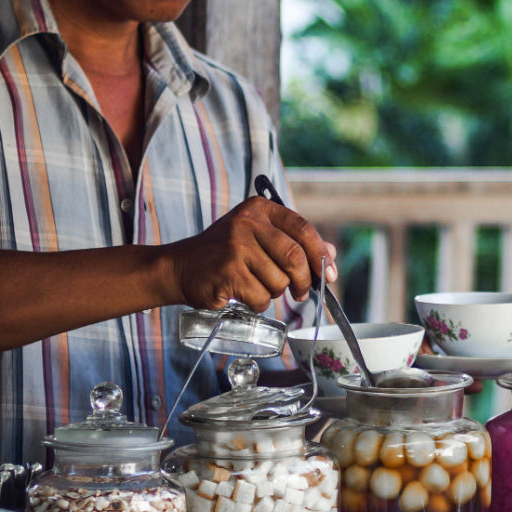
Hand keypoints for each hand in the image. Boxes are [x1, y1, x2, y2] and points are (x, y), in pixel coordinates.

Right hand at [162, 196, 336, 310]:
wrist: (181, 267)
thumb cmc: (225, 253)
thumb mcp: (259, 238)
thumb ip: (294, 242)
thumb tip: (330, 255)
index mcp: (259, 209)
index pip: (302, 229)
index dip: (320, 254)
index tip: (329, 274)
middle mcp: (246, 222)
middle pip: (294, 256)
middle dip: (304, 280)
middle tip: (302, 292)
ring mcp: (235, 247)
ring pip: (279, 281)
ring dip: (276, 292)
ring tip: (258, 286)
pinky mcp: (227, 272)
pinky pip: (261, 297)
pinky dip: (259, 303)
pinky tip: (243, 294)